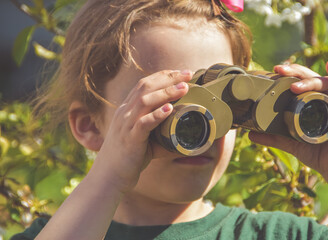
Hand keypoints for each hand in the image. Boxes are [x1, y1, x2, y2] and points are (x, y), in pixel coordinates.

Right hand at [94, 70, 191, 191]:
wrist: (109, 176)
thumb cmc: (129, 158)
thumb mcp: (146, 141)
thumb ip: (163, 135)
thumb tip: (186, 137)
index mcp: (127, 110)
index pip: (144, 85)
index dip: (163, 76)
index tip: (181, 73)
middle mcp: (125, 113)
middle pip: (146, 87)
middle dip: (168, 78)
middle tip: (188, 74)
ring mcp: (126, 125)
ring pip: (145, 101)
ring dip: (166, 92)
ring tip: (184, 88)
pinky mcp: (130, 139)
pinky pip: (143, 123)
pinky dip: (156, 115)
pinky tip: (169, 109)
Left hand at [249, 61, 327, 175]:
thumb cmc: (318, 154)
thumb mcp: (292, 142)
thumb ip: (273, 138)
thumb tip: (250, 134)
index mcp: (313, 104)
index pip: (300, 84)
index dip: (288, 76)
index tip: (273, 72)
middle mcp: (326, 100)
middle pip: (310, 79)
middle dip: (294, 72)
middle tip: (278, 69)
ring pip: (323, 83)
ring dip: (308, 80)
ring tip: (293, 85)